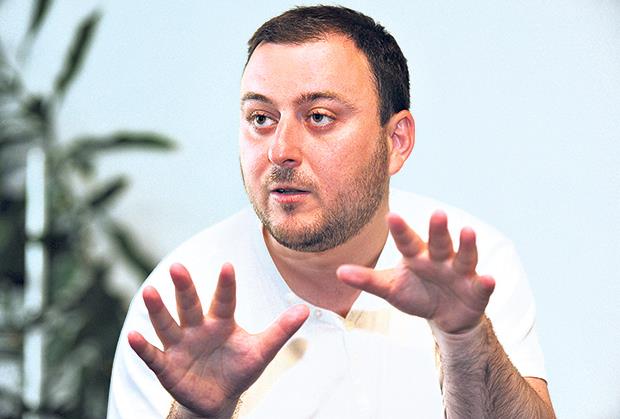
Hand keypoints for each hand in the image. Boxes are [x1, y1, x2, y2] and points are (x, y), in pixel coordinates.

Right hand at [128, 263, 308, 416]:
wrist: (217, 399)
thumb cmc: (239, 369)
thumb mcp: (261, 351)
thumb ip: (281, 330)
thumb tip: (306, 309)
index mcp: (221, 322)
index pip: (224, 300)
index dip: (226, 285)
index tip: (228, 265)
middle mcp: (198, 328)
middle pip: (190, 305)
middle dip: (184, 288)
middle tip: (177, 267)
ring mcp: (180, 346)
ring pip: (168, 324)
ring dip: (158, 309)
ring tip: (149, 291)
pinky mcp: (167, 366)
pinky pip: (153, 355)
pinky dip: (143, 347)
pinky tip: (132, 335)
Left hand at [337, 211, 494, 334]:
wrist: (446, 316)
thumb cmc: (416, 294)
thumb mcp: (391, 289)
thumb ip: (367, 280)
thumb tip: (338, 272)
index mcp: (417, 256)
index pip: (407, 241)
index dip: (400, 230)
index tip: (391, 216)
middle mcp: (439, 259)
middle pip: (438, 242)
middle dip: (438, 229)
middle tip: (437, 213)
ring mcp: (460, 273)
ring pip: (464, 256)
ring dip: (467, 244)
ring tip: (468, 230)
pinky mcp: (476, 290)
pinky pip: (482, 285)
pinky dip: (487, 283)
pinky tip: (489, 279)